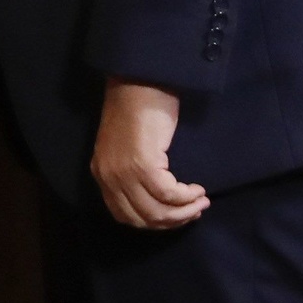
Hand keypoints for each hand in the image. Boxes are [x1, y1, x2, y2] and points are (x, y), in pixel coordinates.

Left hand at [90, 78, 207, 230]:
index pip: (125, 216)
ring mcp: (123, 173)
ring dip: (184, 212)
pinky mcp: (142, 165)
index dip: (154, 222)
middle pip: (143, 219)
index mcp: (101, 173)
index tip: (176, 216)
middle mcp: (108, 177)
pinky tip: (197, 189)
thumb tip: (158, 199)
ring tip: (200, 201)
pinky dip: (186, 197)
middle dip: (173, 221)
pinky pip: (169, 195)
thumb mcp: (126, 147)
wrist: (138, 80)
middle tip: (195, 211)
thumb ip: (131, 172)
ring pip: (157, 212)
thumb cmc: (136, 108)